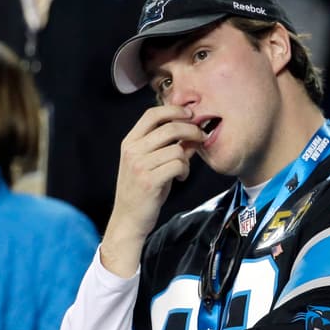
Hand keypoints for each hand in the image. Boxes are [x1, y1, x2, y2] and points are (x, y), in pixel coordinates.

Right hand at [100, 105, 204, 276]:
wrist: (128, 219)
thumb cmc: (142, 191)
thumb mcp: (149, 164)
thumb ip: (168, 147)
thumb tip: (192, 132)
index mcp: (129, 142)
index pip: (152, 114)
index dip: (173, 110)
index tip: (189, 114)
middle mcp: (132, 151)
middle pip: (169, 127)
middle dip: (191, 129)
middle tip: (200, 137)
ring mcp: (139, 166)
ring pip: (177, 149)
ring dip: (187, 158)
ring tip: (183, 169)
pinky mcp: (149, 181)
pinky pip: (178, 165)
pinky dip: (185, 170)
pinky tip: (181, 177)